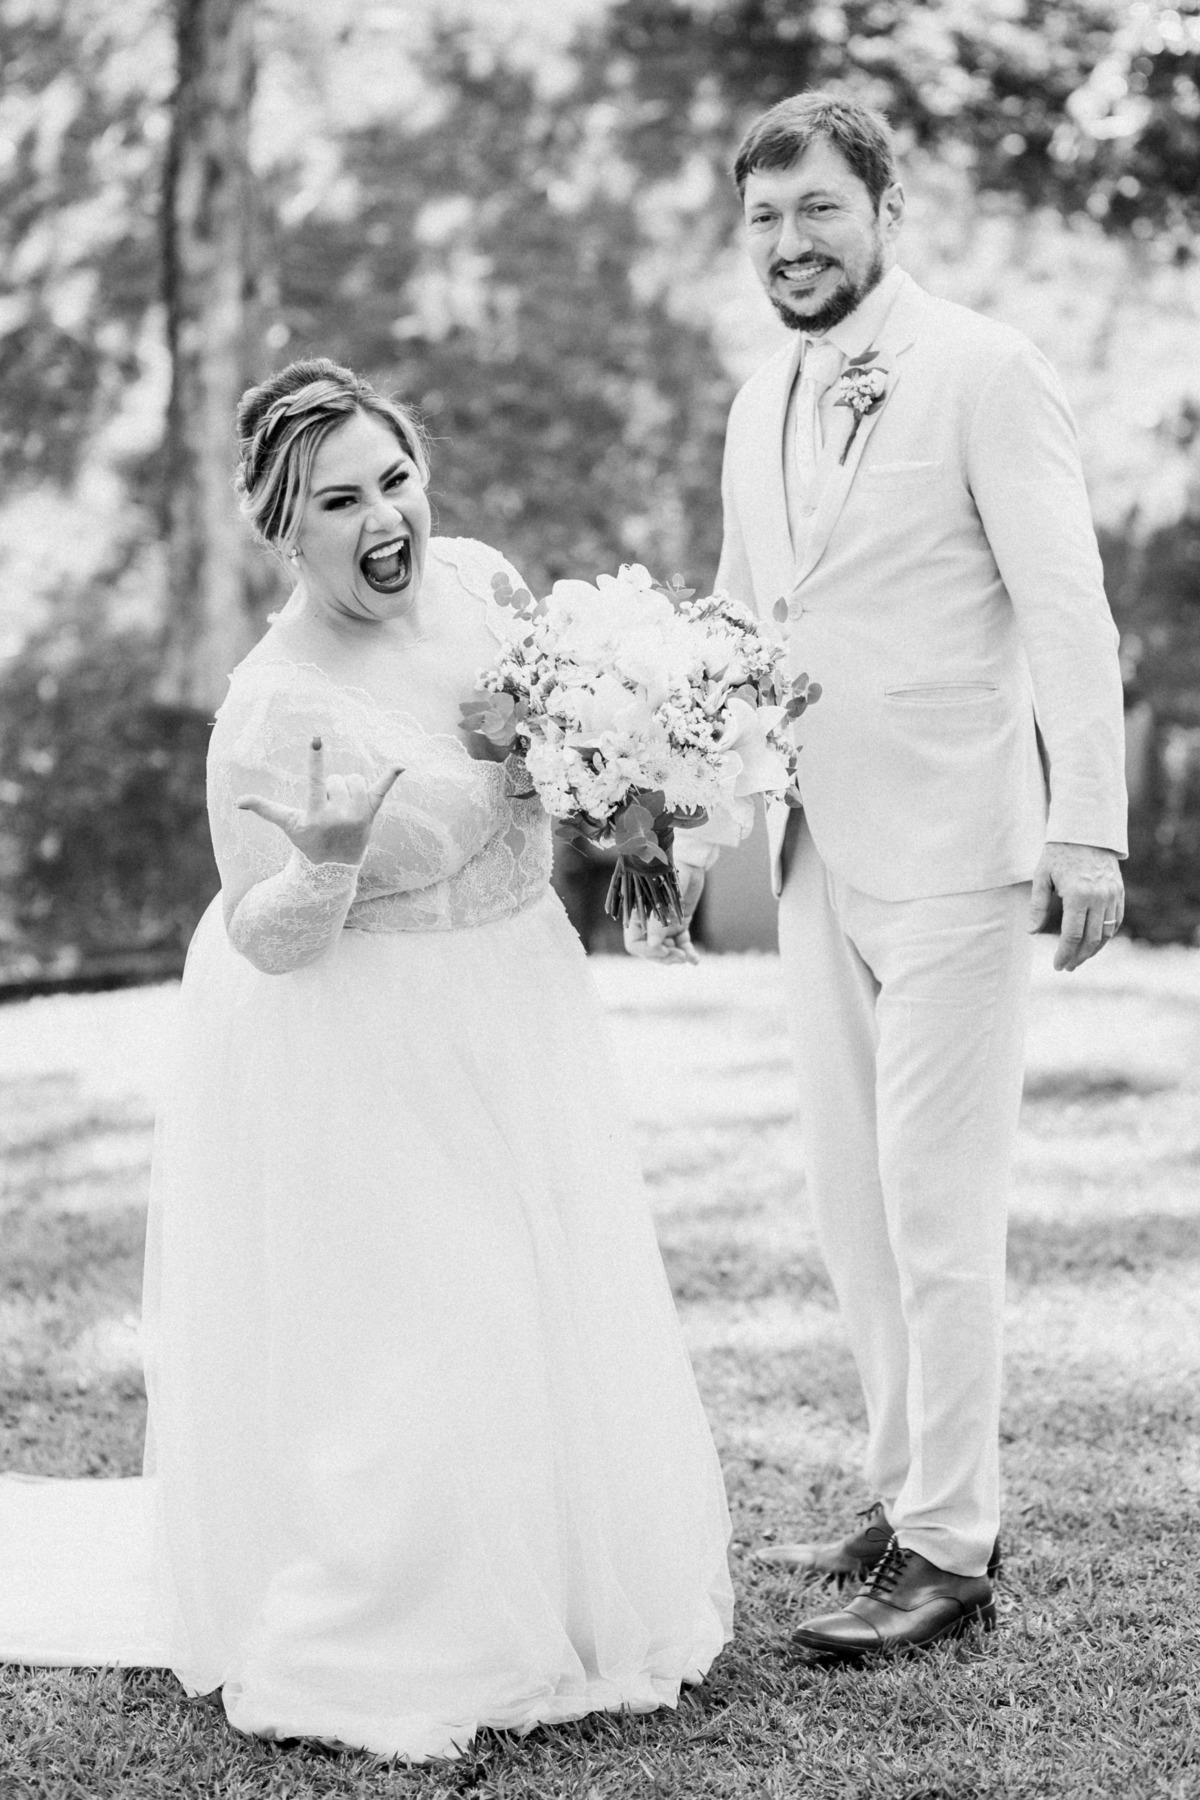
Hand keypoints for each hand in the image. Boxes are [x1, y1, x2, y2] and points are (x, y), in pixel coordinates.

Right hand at [236, 736, 403, 866]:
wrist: (333, 869)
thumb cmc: (307, 842)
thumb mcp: (288, 825)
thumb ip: (265, 809)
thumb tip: (238, 801)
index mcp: (317, 815)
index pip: (315, 781)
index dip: (315, 760)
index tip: (316, 740)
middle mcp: (340, 815)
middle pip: (336, 779)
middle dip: (330, 788)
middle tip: (328, 811)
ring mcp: (358, 815)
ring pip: (354, 780)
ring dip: (347, 787)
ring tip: (342, 807)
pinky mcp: (371, 815)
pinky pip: (381, 791)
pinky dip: (390, 777)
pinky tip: (401, 765)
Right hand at [623, 864, 703, 965]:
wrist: (689, 862)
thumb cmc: (669, 874)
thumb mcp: (663, 899)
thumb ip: (657, 923)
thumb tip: (653, 946)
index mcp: (637, 917)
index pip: (635, 944)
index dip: (648, 952)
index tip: (665, 950)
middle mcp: (648, 924)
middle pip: (652, 951)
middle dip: (665, 957)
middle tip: (681, 957)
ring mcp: (664, 925)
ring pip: (667, 951)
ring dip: (677, 957)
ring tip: (689, 957)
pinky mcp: (679, 924)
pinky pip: (681, 944)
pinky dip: (688, 952)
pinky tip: (695, 960)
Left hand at [1029, 841, 1123, 971]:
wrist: (1086, 832)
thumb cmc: (1058, 853)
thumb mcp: (1042, 877)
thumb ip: (1037, 906)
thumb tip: (1032, 932)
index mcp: (1077, 895)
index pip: (1072, 935)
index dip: (1065, 954)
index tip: (1057, 966)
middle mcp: (1098, 897)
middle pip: (1091, 939)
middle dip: (1078, 957)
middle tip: (1067, 967)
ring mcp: (1112, 895)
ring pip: (1106, 933)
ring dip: (1093, 950)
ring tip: (1079, 959)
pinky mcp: (1119, 892)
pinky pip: (1115, 920)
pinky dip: (1106, 935)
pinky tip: (1095, 943)